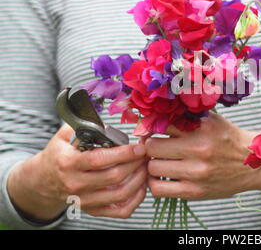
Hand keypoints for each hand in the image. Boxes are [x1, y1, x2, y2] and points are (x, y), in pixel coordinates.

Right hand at [7, 124, 147, 221]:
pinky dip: (135, 200)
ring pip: (120, 194)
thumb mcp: (63, 136)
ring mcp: (84, 200)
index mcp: (68, 163)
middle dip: (136, 164)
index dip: (123, 153)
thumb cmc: (58, 154)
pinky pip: (120, 211)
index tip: (139, 147)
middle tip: (147, 153)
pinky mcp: (92, 210)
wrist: (42, 181)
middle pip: (114, 177)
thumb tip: (106, 119)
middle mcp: (76, 184)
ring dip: (139, 180)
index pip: (98, 159)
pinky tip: (141, 186)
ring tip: (146, 166)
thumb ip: (83, 126)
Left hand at [145, 113, 260, 199]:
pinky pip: (159, 189)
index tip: (153, 130)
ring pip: (153, 167)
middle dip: (150, 146)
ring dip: (153, 164)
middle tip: (155, 146)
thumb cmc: (228, 139)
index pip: (161, 124)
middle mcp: (199, 149)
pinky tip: (164, 176)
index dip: (152, 127)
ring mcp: (197, 172)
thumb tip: (156, 114)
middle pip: (152, 146)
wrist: (253, 164)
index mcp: (202, 128)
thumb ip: (187, 116)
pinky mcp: (195, 191)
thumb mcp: (211, 120)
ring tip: (161, 161)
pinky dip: (156, 182)